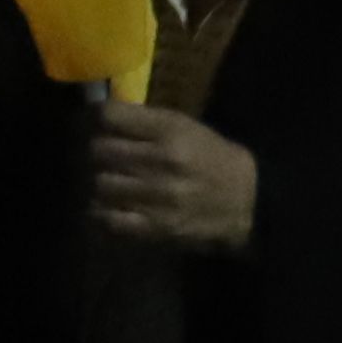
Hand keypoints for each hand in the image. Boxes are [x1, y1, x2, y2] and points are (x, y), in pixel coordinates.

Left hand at [85, 97, 263, 252]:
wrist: (246, 201)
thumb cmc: (213, 158)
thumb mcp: (189, 129)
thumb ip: (147, 123)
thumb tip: (100, 117)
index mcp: (173, 130)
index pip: (112, 116)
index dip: (96, 117)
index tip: (94, 121)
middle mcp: (161, 160)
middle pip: (99, 150)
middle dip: (97, 151)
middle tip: (101, 155)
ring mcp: (155, 196)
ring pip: (99, 184)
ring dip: (99, 182)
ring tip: (108, 181)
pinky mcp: (152, 226)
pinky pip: (106, 218)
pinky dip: (102, 211)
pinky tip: (110, 206)